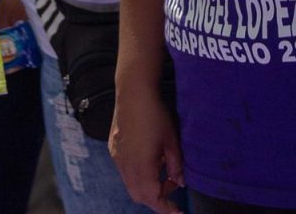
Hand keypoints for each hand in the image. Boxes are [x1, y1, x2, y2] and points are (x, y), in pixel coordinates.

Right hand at [109, 87, 183, 213]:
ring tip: (164, 169)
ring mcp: (118, 159)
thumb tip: (180, 183)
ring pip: (131, 185)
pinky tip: (150, 159)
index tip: (178, 212)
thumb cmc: (155, 115)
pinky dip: (139, 174)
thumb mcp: (172, 141)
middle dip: (157, 197)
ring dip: (148, 185)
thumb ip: (176, 166)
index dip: (166, 208)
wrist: (133, 93)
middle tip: (172, 186)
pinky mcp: (114, 150)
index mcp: (141, 167)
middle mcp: (126, 167)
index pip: (153, 199)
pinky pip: (126, 172)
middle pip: (140, 196)